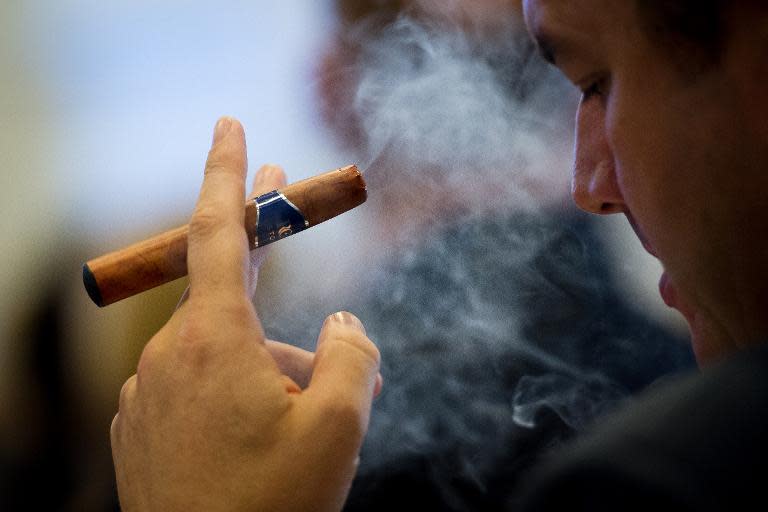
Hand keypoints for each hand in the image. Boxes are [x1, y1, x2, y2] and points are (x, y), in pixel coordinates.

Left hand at [111, 117, 381, 511]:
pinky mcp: (142, 427)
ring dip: (274, 375)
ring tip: (312, 430)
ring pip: (227, 356)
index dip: (225, 172)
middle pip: (241, 308)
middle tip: (317, 306)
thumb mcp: (339, 426)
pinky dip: (240, 398)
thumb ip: (354, 355)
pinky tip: (265, 444)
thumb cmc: (269, 505)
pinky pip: (200, 390)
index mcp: (214, 339)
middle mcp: (171, 355)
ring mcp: (149, 394)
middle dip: (287, 317)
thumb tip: (344, 324)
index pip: (216, 230)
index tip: (230, 125)